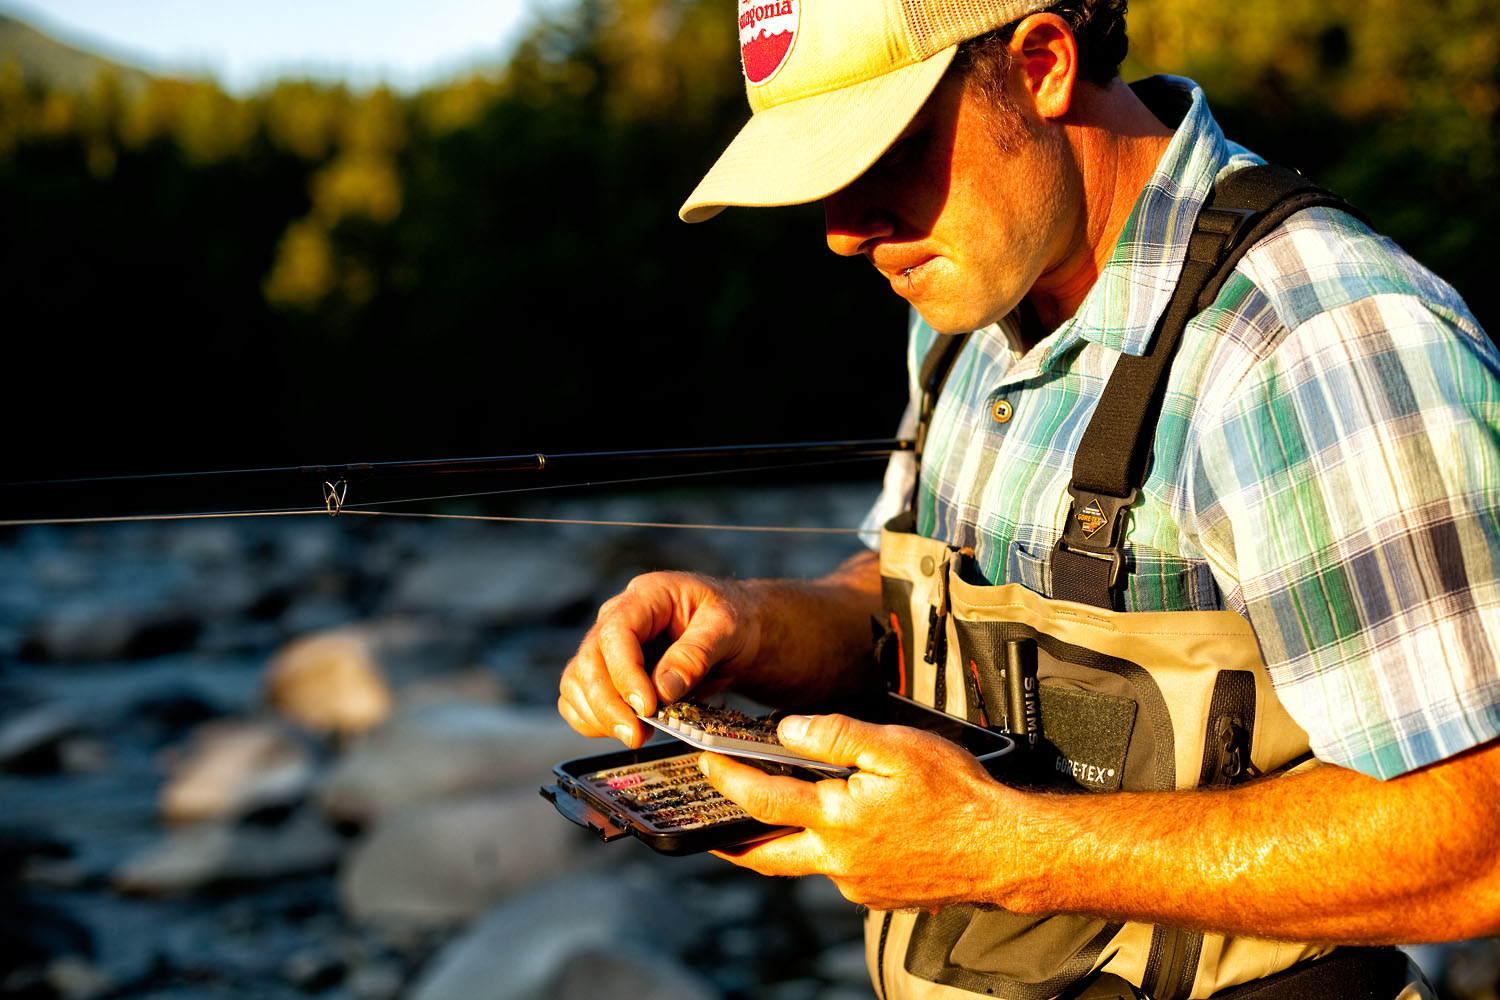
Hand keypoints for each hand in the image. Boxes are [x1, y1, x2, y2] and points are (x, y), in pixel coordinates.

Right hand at [558, 571, 762, 747]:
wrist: (736, 630)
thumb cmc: (732, 621)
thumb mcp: (727, 628)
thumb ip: (695, 654)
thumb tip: (663, 689)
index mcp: (647, 596)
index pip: (616, 632)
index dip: (625, 673)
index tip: (646, 706)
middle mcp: (617, 618)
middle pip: (588, 661)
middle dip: (607, 704)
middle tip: (636, 735)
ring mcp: (608, 647)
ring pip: (577, 682)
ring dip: (599, 716)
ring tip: (637, 735)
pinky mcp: (607, 673)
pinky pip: (579, 699)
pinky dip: (593, 721)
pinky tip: (624, 730)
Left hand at [700, 713, 1027, 910]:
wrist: (1005, 851)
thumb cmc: (959, 796)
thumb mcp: (897, 746)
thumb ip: (837, 736)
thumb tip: (787, 731)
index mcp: (837, 820)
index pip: (762, 799)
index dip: (728, 779)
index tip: (707, 763)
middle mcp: (838, 861)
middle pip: (765, 856)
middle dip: (729, 841)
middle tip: (708, 824)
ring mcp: (856, 884)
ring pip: (804, 863)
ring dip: (785, 841)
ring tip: (775, 814)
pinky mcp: (876, 895)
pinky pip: (839, 871)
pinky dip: (828, 849)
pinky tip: (844, 826)